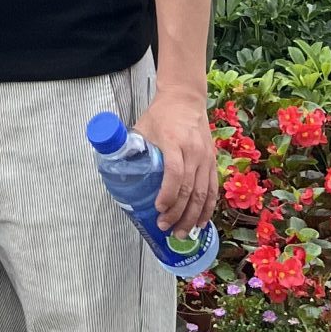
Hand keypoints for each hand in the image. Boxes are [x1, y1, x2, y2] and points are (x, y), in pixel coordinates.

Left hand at [134, 90, 217, 235]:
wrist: (186, 99)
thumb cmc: (161, 114)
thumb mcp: (142, 127)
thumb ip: (132, 148)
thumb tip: (117, 172)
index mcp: (174, 141)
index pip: (175, 172)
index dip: (168, 194)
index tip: (158, 208)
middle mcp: (193, 151)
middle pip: (190, 188)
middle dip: (178, 212)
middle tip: (166, 227)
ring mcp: (206, 158)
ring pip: (203, 193)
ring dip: (193, 216)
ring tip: (182, 232)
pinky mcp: (212, 162)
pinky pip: (213, 190)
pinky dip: (207, 209)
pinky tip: (199, 222)